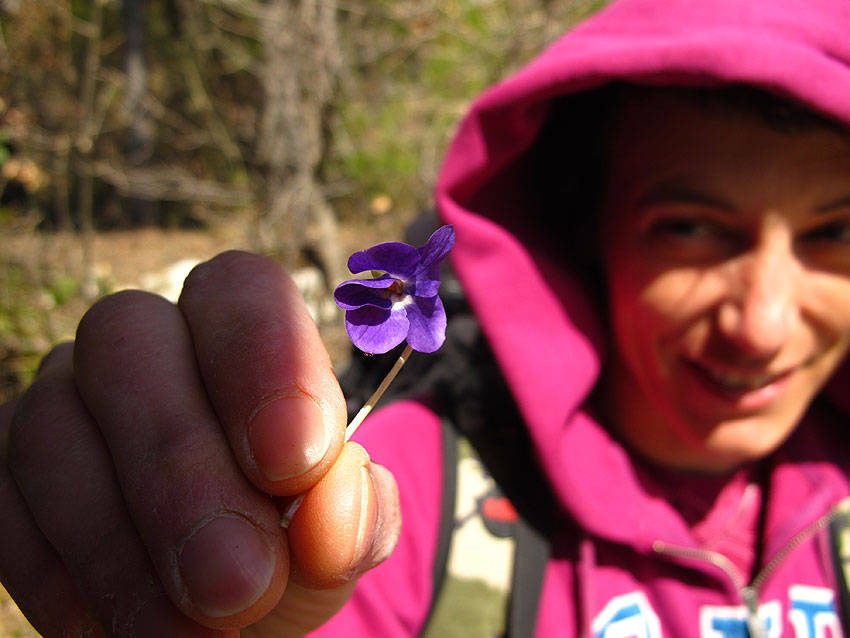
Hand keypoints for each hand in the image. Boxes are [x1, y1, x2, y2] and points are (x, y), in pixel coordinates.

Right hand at [0, 251, 400, 636]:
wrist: (229, 608)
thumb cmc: (291, 552)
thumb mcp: (336, 542)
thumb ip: (352, 516)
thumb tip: (343, 494)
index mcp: (236, 327)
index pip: (240, 291)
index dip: (266, 362)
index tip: (297, 462)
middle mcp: (139, 345)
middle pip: (128, 343)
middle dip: (182, 468)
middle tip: (242, 578)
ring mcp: (60, 403)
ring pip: (52, 430)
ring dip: (120, 547)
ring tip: (193, 632)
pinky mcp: (5, 478)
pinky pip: (4, 511)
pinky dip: (64, 584)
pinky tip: (121, 634)